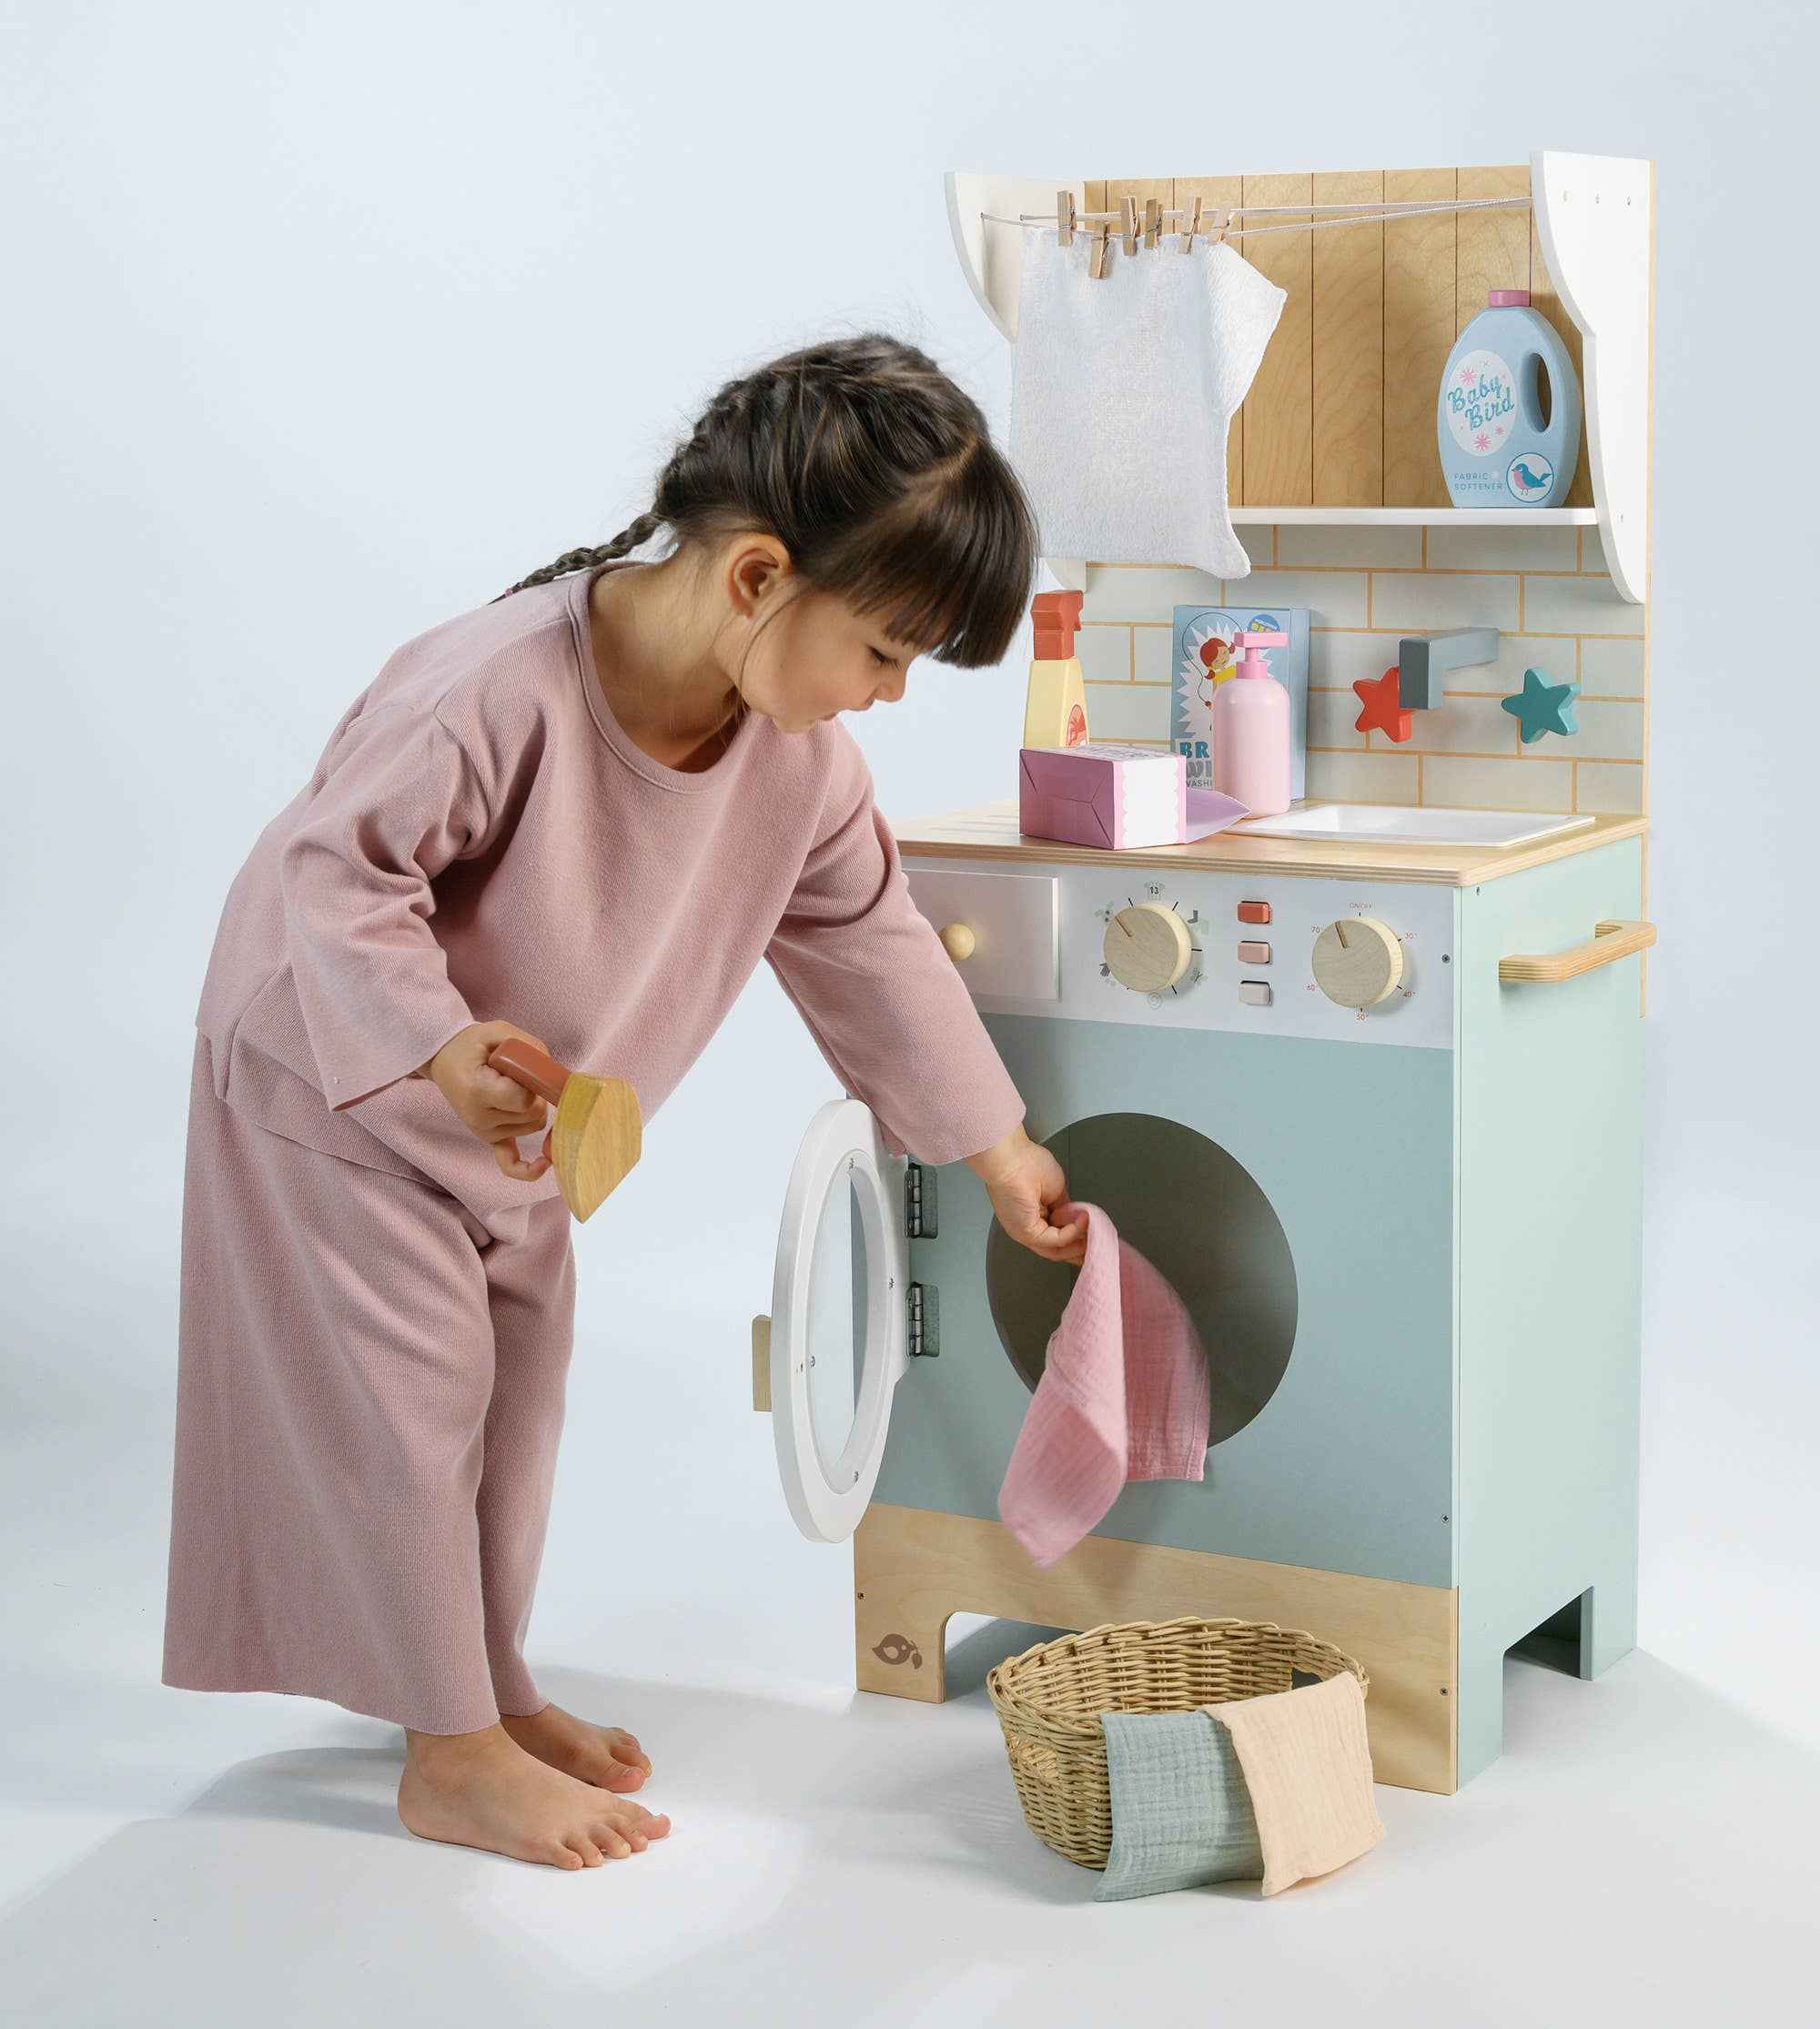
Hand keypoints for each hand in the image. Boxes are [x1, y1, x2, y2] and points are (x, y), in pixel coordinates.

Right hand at [418, 1021, 554, 1183]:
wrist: (444, 1058)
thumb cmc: (472, 1044)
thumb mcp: (499, 1031)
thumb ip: (530, 1048)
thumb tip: (555, 1074)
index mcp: (478, 1091)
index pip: (524, 1100)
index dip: (534, 1085)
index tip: (524, 1068)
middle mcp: (480, 1118)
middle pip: (532, 1116)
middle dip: (537, 1094)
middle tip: (519, 1074)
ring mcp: (483, 1131)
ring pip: (532, 1127)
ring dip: (534, 1108)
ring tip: (513, 1087)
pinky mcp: (489, 1138)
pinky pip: (509, 1162)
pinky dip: (526, 1169)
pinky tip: (543, 1165)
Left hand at [964, 1125, 1086, 1266]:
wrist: (1011, 1158)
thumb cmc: (1026, 1164)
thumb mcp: (1056, 1189)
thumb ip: (1065, 1208)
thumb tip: (1076, 1217)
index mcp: (1031, 1216)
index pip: (1055, 1238)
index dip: (1075, 1240)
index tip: (1093, 1238)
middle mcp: (1026, 1228)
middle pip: (1056, 1250)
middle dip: (1079, 1250)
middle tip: (1098, 1246)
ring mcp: (1025, 1233)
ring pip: (1056, 1251)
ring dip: (1079, 1246)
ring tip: (1095, 1237)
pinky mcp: (1027, 1232)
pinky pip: (1056, 1240)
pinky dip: (1073, 1233)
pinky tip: (1084, 1222)